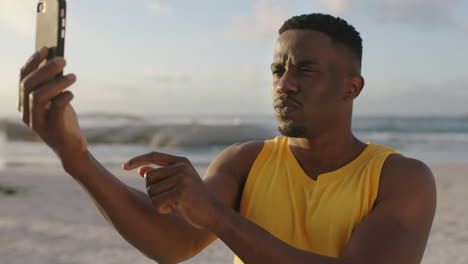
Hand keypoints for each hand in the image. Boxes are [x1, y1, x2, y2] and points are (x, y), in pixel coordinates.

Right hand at [18, 47, 87, 167]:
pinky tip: (71, 93)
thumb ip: (52, 85)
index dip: (33, 61)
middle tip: (63, 59)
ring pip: (39, 97)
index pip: (23, 78)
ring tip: (73, 76)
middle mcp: (26, 113)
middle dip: (45, 69)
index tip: (46, 48)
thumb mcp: (56, 100)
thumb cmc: (63, 120)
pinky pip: (55, 111)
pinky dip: (63, 98)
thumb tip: (55, 60)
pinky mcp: (52, 131)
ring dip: (57, 83)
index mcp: (23, 103)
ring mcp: (37, 123)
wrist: (71, 148)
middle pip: (29, 85)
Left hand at [122, 152, 224, 229]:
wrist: (213, 213)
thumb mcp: (177, 184)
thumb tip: (141, 170)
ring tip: (173, 204)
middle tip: (167, 199)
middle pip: (149, 177)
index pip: (153, 155)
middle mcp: (181, 167)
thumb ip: (161, 176)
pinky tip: (174, 210)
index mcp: (181, 161)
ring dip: (157, 202)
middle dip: (152, 191)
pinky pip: (156, 202)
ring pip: (151, 191)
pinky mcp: (180, 192)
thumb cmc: (193, 199)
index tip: (124, 166)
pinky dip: (161, 209)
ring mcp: (182, 178)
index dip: (137, 160)